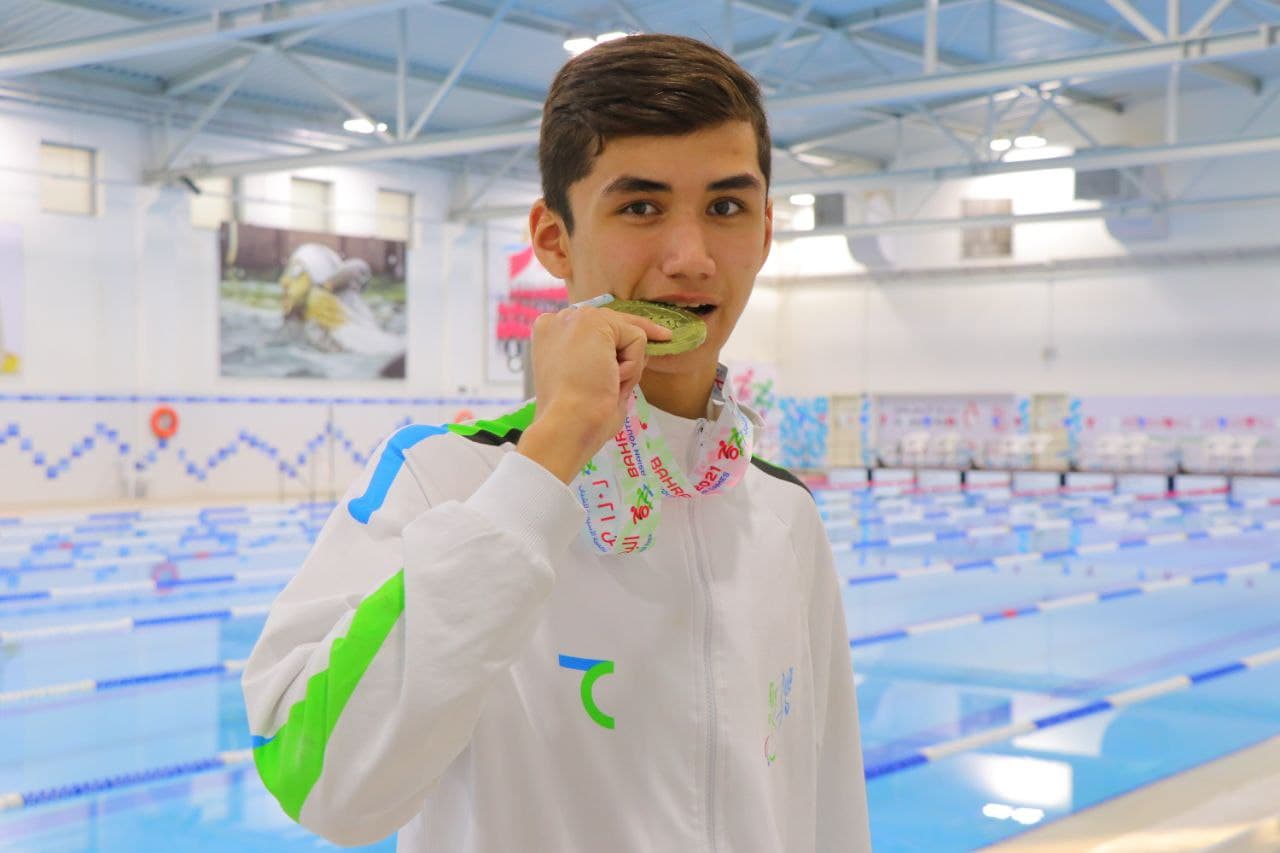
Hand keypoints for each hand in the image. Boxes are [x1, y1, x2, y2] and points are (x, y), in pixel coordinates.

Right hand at [516, 305, 671, 482]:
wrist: (568, 424)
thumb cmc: (578, 417)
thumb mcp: (592, 382)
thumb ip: (610, 360)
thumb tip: (646, 348)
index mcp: (550, 335)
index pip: (595, 329)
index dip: (616, 346)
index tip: (624, 362)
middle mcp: (559, 319)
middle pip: (614, 324)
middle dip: (630, 349)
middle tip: (639, 361)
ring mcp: (576, 317)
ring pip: (627, 333)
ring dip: (629, 365)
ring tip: (607, 387)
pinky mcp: (596, 322)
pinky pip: (637, 339)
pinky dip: (634, 366)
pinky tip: (611, 380)